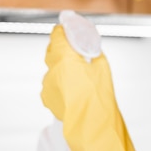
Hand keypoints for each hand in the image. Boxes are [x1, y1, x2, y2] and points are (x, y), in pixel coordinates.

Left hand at [42, 25, 148, 150]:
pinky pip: (52, 82)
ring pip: (52, 68)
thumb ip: (91, 53)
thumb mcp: (101, 67)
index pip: (57, 35)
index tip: (66, 26)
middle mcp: (52, 70)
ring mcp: (48, 85)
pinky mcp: (48, 97)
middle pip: (52, 49)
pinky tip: (72, 86)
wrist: (93, 124)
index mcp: (65, 58)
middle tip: (73, 45)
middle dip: (60, 46)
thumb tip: (87, 47)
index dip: (62, 29)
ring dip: (61, 65)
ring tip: (76, 71)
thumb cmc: (99, 97)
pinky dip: (60, 81)